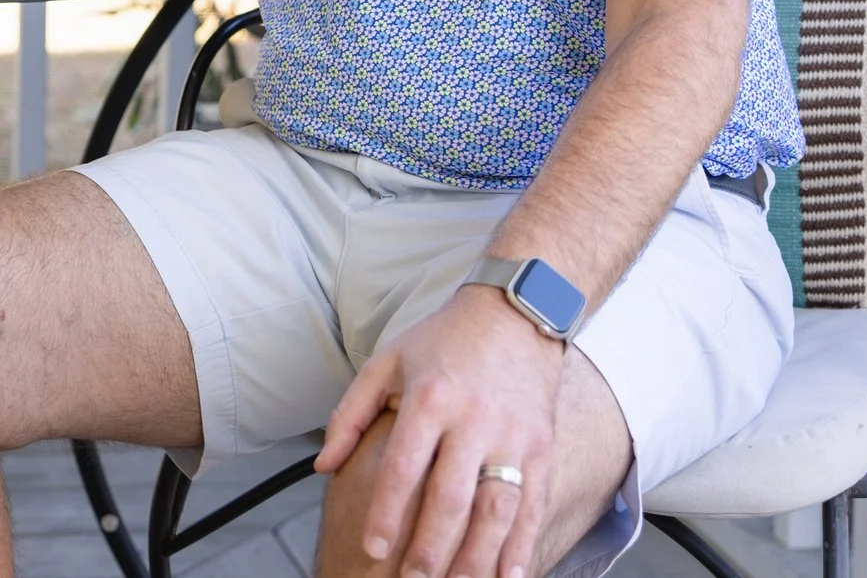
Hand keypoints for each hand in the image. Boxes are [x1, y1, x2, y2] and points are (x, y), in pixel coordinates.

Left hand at [317, 287, 564, 577]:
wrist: (514, 314)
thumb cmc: (442, 341)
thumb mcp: (385, 363)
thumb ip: (349, 415)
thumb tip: (323, 466)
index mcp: (430, 397)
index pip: (405, 466)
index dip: (388, 512)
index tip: (374, 548)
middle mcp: (474, 419)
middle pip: (452, 497)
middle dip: (432, 548)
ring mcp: (514, 435)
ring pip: (497, 509)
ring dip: (478, 556)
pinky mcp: (543, 446)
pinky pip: (534, 503)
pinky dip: (523, 544)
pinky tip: (510, 576)